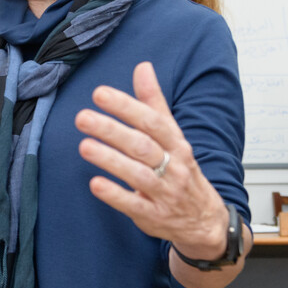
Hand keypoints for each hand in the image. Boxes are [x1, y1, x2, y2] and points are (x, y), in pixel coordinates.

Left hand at [76, 63, 228, 257]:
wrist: (204, 221)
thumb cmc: (182, 172)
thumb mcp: (173, 137)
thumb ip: (154, 103)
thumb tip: (143, 67)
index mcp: (177, 144)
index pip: (152, 121)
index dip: (127, 107)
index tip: (100, 94)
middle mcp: (173, 167)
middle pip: (143, 146)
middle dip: (112, 130)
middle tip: (83, 118)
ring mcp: (164, 193)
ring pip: (138, 174)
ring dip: (111, 160)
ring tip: (84, 146)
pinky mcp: (153, 216)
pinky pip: (134, 205)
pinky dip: (115, 195)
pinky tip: (95, 184)